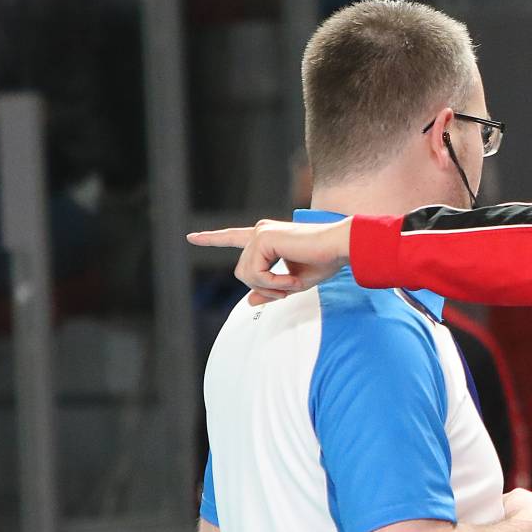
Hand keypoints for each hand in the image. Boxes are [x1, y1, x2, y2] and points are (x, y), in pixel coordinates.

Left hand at [187, 217, 353, 297]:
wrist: (340, 247)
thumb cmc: (325, 261)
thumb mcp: (293, 283)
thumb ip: (270, 291)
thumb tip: (249, 301)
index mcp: (267, 237)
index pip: (233, 237)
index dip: (212, 238)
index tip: (191, 237)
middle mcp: (261, 231)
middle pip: (243, 273)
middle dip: (264, 288)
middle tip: (288, 290)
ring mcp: (260, 233)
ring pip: (246, 275)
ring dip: (271, 287)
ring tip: (293, 283)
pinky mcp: (263, 238)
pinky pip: (255, 275)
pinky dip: (273, 284)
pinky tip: (291, 279)